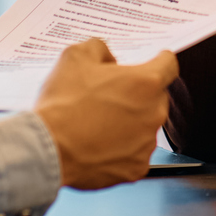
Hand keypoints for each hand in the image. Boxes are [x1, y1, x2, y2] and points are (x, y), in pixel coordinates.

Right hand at [33, 40, 179, 189]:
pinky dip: (121, 149)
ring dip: (129, 123)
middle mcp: (154, 113)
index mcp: (146, 82)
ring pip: (145, 127)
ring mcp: (147, 143)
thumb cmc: (62, 104)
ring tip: (98, 124)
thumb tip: (108, 58)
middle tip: (107, 97)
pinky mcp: (137, 167)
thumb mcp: (75, 56)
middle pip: (155, 98)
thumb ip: (100, 48)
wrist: (48, 149)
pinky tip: (99, 145)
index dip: (160, 60)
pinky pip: (134, 153)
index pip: (168, 64)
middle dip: (137, 95)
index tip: (156, 61)